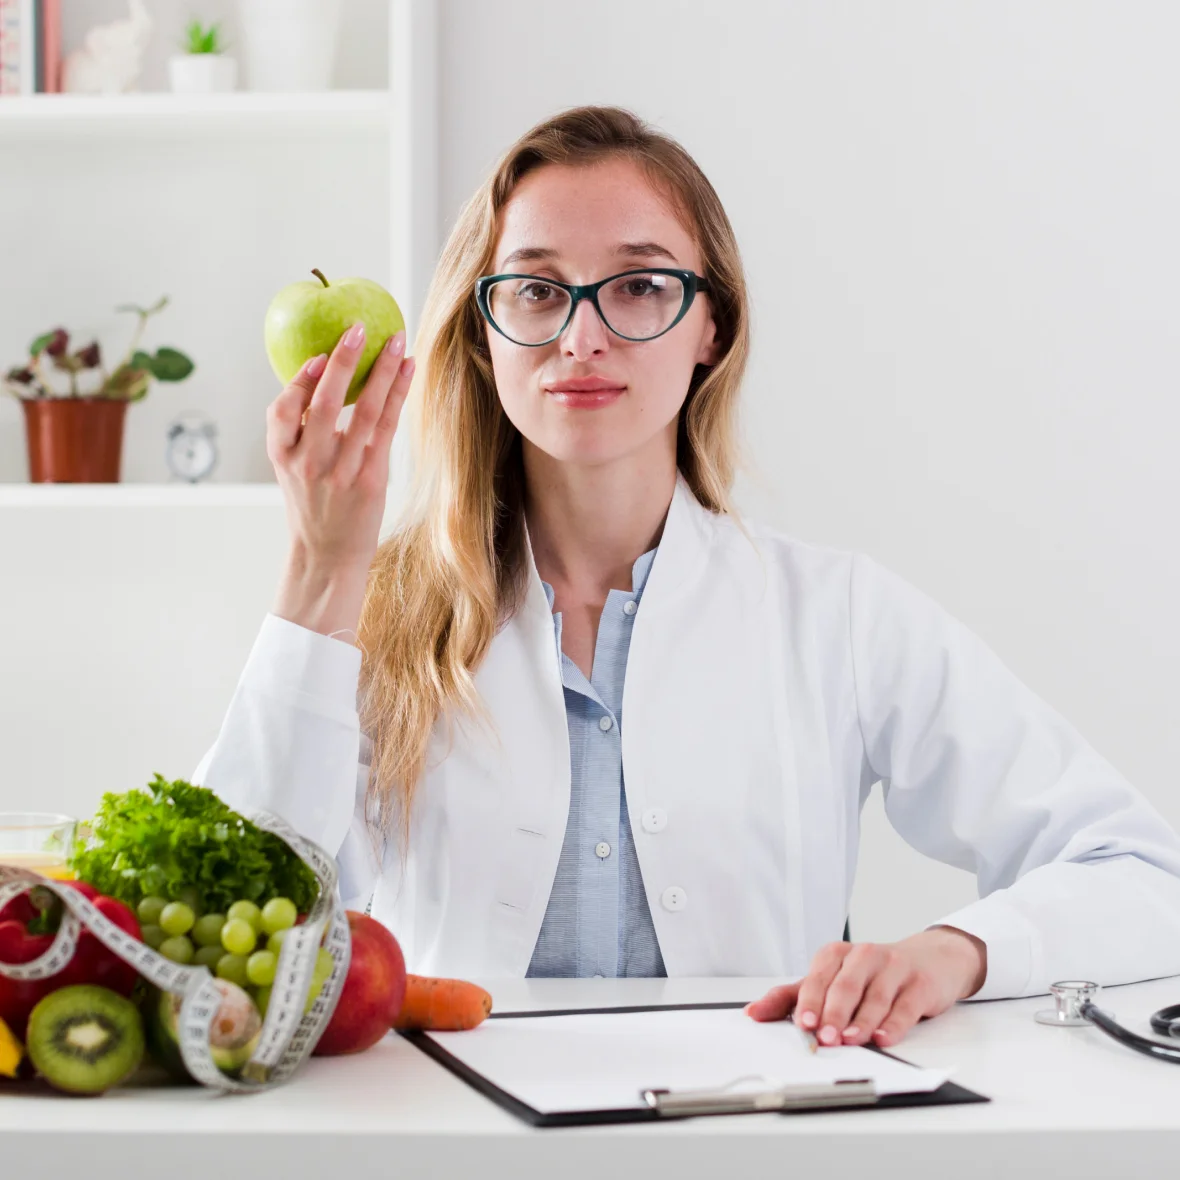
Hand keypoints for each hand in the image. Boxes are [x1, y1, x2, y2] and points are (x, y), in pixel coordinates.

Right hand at [267, 321, 414, 637]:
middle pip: (325, 405)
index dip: (300, 381)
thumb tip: (323, 375)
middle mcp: (309, 464)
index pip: (281, 412)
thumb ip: (301, 430)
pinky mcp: (370, 480)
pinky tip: (407, 370)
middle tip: (357, 328)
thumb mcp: (291, 469)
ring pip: (364, 413)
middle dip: (342, 362)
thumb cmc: (313, 504)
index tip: (317, 355)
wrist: (327, 556)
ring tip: (397, 340)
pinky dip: (397, 396)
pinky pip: (386, 429)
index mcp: (282, 457)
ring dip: (382, 372)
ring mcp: (341, 473)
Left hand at [744, 926, 985, 1047]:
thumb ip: (793, 996)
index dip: (809, 1000)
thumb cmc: (871, 974)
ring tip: (850, 1040)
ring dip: (861, 1021)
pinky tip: (883, 1038)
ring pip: (874, 996)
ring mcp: (893, 968)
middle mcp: (864, 956)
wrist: (929, 960)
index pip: (818, 976)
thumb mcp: (831, 979)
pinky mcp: (919, 985)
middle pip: (844, 985)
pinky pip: (904, 1006)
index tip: (802, 1023)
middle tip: (824, 1037)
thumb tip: (754, 1013)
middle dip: (833, 1013)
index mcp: (836, 954)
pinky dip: (893, 1024)